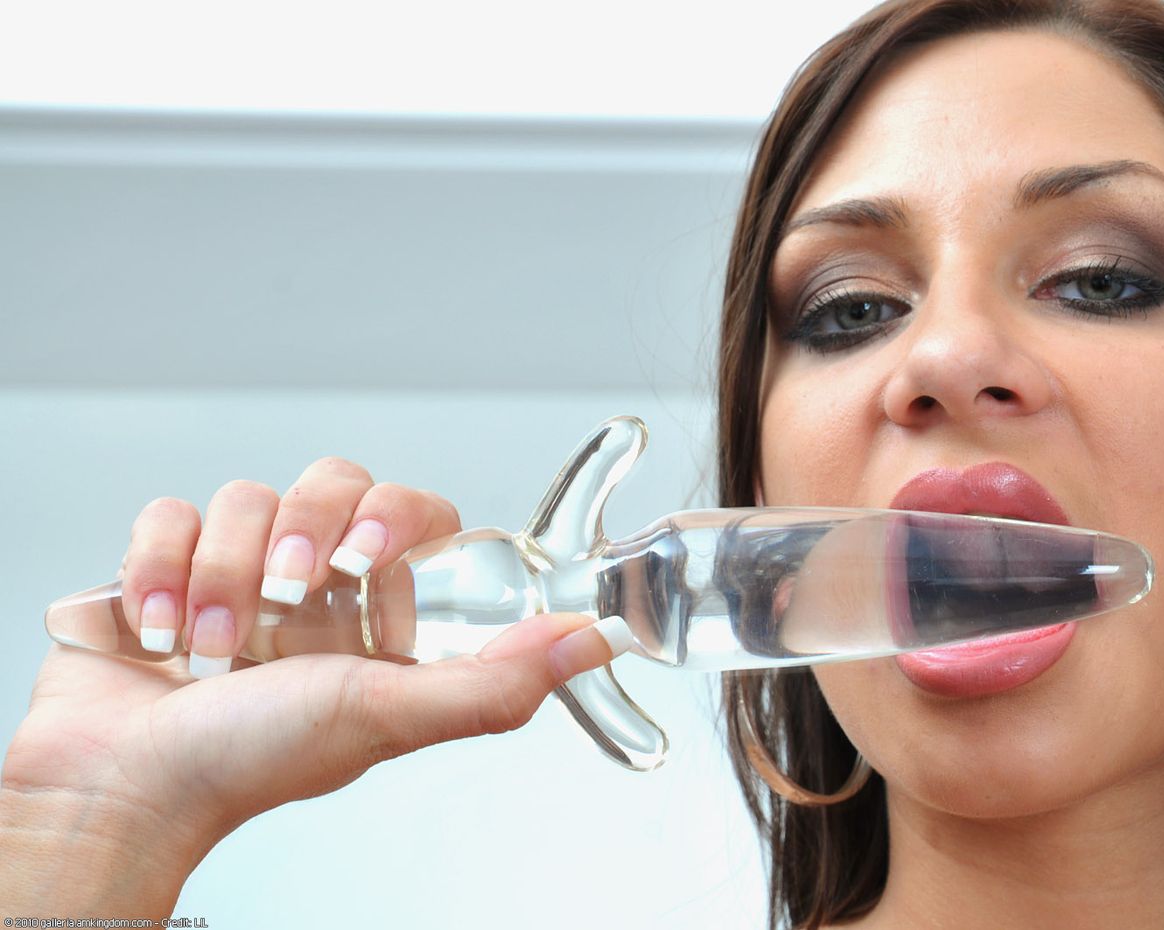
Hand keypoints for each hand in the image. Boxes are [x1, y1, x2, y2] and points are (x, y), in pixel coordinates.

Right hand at [2, 458, 626, 907]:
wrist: (120, 788)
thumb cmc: (251, 764)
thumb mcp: (387, 717)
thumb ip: (492, 682)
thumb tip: (586, 644)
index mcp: (379, 616)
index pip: (415, 513)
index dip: (393, 516)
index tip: (365, 555)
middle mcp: (317, 587)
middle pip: (332, 481)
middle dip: (302, 530)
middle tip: (289, 590)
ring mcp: (242, 572)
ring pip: (250, 496)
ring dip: (225, 573)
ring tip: (213, 647)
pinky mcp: (170, 565)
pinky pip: (175, 512)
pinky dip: (162, 569)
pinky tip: (161, 630)